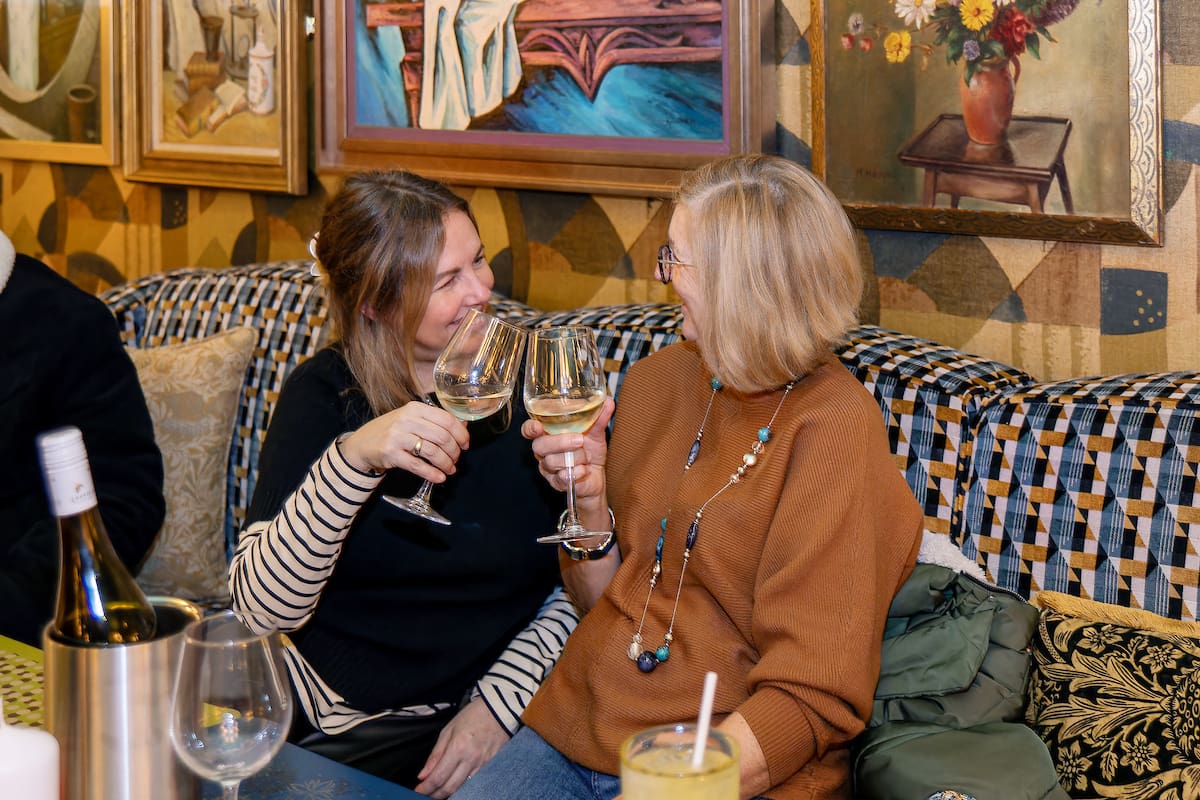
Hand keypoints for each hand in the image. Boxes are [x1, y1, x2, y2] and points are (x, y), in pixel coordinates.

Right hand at [338, 401, 469, 483]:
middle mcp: (406, 419)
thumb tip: (464, 426)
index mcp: (415, 408)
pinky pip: (417, 465)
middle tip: (456, 460)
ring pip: (432, 451)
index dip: (461, 434)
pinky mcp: (390, 453)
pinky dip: (432, 473)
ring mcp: (397, 436)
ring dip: (445, 463)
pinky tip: (439, 477)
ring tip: (449, 470)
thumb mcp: (412, 420)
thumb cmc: (393, 431)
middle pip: (442, 436)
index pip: (447, 419)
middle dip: (454, 451)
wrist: (362, 443)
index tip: (465, 445)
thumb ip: (436, 421)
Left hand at [413, 697, 507, 798]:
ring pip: (462, 789)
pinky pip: (473, 783)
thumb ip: (435, 754)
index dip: (425, 788)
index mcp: (458, 748)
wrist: (499, 710)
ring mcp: (482, 765)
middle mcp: (471, 760)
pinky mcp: (490, 766)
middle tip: (425, 794)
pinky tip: (454, 785)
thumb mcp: (448, 730)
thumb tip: (423, 774)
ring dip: (447, 793)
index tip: (418, 791)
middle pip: (449, 788)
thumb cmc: (473, 716)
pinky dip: (461, 787)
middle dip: (434, 795)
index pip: (438, 777)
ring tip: (437, 791)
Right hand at [522, 396, 614, 520]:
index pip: (529, 430)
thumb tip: (608, 401)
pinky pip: (562, 477)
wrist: (597, 476)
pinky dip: (577, 472)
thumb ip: (599, 417)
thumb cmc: (591, 450)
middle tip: (579, 440)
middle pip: (539, 446)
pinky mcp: (556, 483)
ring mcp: (548, 468)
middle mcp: (544, 451)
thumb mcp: (596, 433)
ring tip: (586, 457)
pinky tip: (584, 470)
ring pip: (551, 461)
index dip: (529, 428)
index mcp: (548, 435)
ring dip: (575, 458)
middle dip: (560, 442)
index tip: (538, 427)